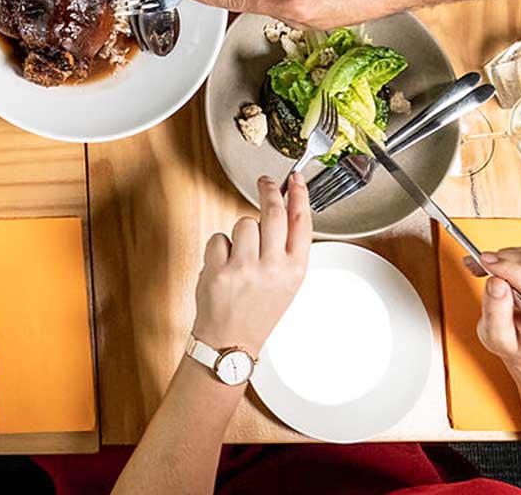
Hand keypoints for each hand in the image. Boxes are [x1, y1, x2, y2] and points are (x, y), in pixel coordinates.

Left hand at [192, 173, 310, 356]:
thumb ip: (286, 251)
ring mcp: (246, 267)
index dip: (299, 195)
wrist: (230, 341)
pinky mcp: (220, 268)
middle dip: (269, 189)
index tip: (295, 179)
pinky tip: (223, 265)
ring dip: (240, 232)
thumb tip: (284, 210)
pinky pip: (219, 237)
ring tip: (239, 255)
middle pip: (273, 212)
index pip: (302, 222)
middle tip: (265, 181)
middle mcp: (273, 267)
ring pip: (244, 222)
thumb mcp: (286, 283)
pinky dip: (218, 247)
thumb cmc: (257, 310)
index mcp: (295, 270)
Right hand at [475, 247, 520, 373]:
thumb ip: (495, 312)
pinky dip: (514, 257)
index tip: (484, 261)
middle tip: (478, 264)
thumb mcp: (497, 339)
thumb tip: (496, 282)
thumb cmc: (518, 346)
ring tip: (487, 269)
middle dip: (502, 260)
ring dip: (506, 257)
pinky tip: (501, 269)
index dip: (508, 269)